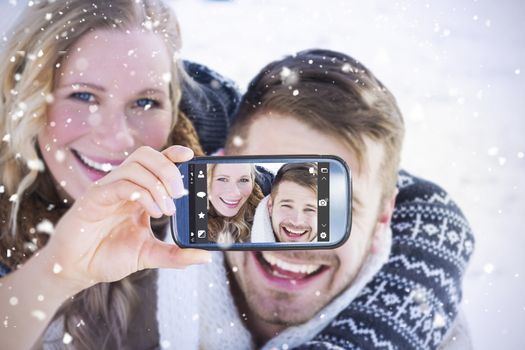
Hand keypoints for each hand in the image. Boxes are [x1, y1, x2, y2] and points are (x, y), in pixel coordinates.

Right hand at [42, 145, 209, 292]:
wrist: (78, 269)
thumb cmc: (109, 256)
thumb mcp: (149, 255)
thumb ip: (176, 255)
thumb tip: (205, 256)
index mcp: (138, 193)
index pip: (156, 162)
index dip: (172, 154)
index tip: (190, 156)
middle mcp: (124, 186)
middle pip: (147, 156)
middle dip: (169, 169)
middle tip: (180, 193)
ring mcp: (108, 190)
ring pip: (135, 166)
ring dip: (157, 184)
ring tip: (166, 209)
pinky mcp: (94, 198)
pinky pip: (120, 183)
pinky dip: (141, 193)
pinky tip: (152, 211)